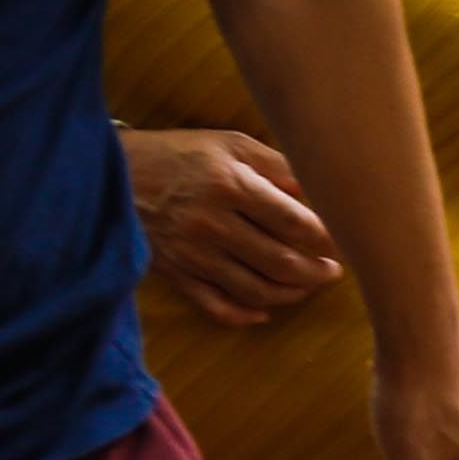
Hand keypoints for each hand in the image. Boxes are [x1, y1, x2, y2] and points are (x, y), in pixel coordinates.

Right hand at [125, 124, 342, 326]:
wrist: (112, 175)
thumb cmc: (180, 153)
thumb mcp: (229, 145)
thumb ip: (276, 165)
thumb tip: (318, 189)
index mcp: (230, 185)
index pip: (293, 222)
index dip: (326, 237)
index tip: (345, 240)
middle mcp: (212, 224)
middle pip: (279, 262)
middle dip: (315, 271)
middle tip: (333, 270)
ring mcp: (192, 254)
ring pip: (254, 289)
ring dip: (290, 294)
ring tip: (307, 286)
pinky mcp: (176, 274)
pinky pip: (216, 306)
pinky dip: (245, 314)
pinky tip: (265, 310)